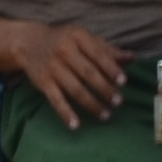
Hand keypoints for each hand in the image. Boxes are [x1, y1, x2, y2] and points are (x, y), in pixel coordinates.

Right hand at [11, 18, 132, 129]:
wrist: (29, 42)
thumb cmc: (64, 41)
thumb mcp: (84, 39)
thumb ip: (108, 50)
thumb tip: (131, 58)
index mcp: (78, 36)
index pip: (98, 54)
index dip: (111, 68)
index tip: (123, 82)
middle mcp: (64, 50)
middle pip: (87, 73)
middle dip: (104, 88)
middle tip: (118, 102)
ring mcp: (52, 67)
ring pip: (75, 89)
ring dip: (91, 104)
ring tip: (105, 115)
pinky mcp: (42, 82)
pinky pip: (56, 100)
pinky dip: (66, 113)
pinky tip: (76, 125)